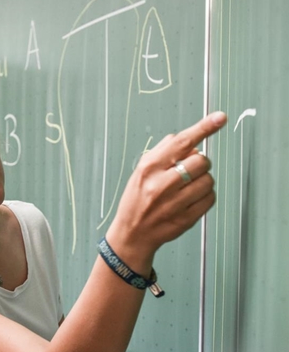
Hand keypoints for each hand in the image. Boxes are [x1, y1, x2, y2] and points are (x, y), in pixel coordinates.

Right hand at [107, 111, 226, 263]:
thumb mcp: (140, 172)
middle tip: (188, 172)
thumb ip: (162, 153)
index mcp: (149, 168)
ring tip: (187, 188)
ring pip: (208, 180)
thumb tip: (186, 140)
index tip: (220, 118)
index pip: (182, 142)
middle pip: (201, 161)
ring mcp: (174, 203)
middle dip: (199, 163)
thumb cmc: (136, 200)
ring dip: (203, 181)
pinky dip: (205, 196)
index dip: (204, 128)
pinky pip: (210, 199)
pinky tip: (190, 200)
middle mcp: (161, 184)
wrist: (132, 234)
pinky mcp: (185, 218)